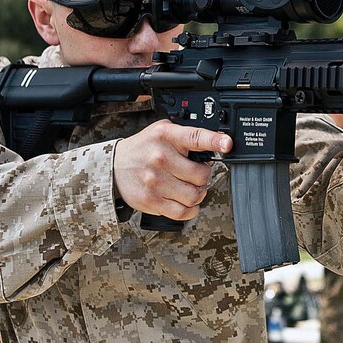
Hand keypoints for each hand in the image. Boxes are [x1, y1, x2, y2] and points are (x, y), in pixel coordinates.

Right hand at [113, 121, 231, 219]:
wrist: (114, 166)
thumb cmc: (143, 148)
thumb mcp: (163, 131)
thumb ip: (186, 135)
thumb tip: (217, 142)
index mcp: (167, 136)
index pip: (195, 137)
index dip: (214, 140)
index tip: (227, 143)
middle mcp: (161, 158)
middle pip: (201, 175)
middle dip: (204, 176)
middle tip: (198, 174)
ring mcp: (155, 181)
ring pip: (194, 195)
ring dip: (199, 194)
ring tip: (192, 188)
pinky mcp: (151, 200)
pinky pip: (182, 212)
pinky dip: (191, 210)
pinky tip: (188, 203)